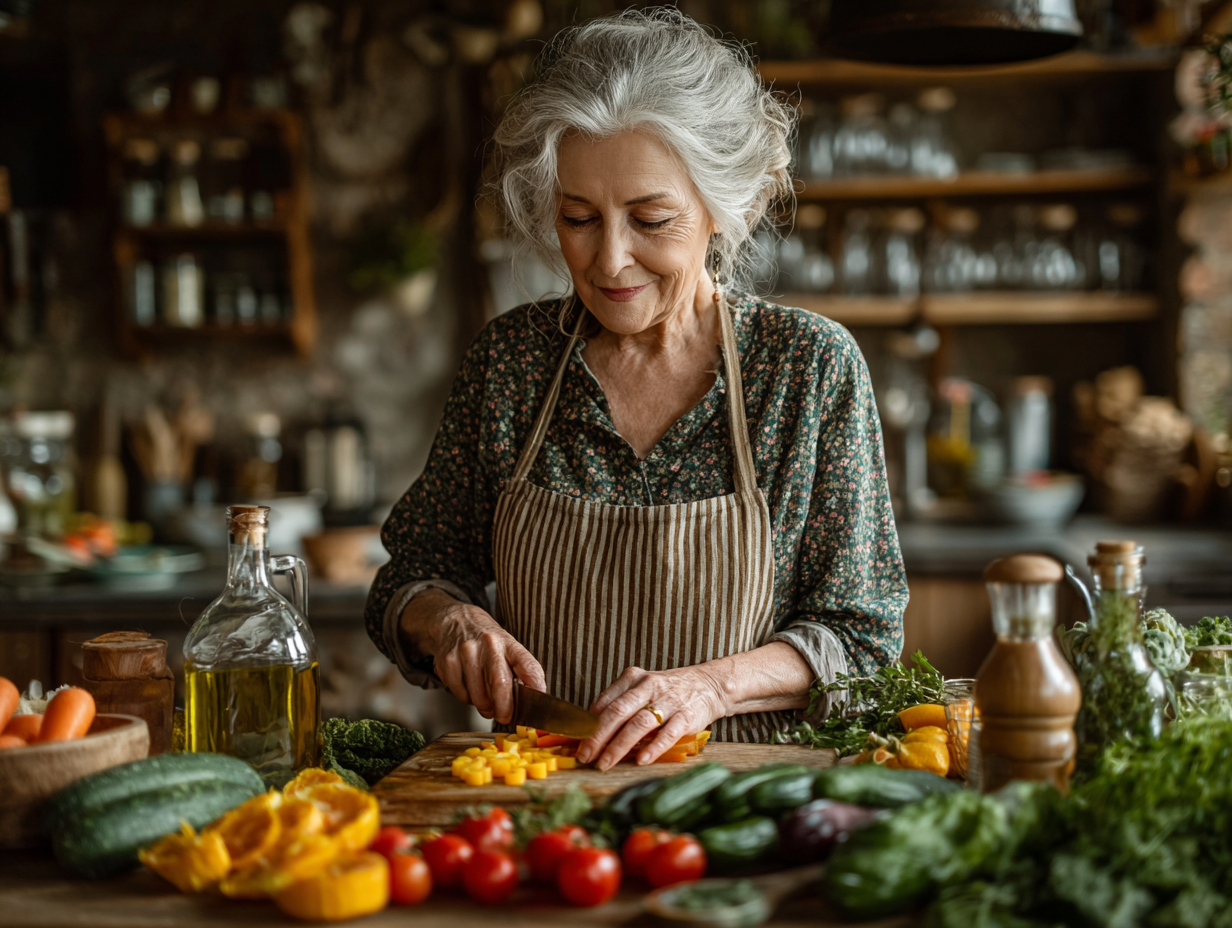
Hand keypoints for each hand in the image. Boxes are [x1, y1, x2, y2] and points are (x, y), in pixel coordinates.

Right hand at [400, 588, 545, 724]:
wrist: (454, 621)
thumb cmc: (485, 640)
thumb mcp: (507, 647)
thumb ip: (519, 670)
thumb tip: (530, 699)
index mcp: (507, 642)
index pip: (526, 663)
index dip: (535, 684)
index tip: (539, 698)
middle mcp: (487, 645)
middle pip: (500, 684)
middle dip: (504, 708)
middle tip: (505, 716)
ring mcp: (465, 653)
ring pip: (478, 696)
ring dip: (485, 707)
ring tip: (486, 700)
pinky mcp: (447, 663)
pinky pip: (461, 695)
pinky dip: (467, 699)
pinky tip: (469, 687)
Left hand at [576, 663, 731, 770]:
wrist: (709, 684)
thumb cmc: (668, 692)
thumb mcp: (642, 689)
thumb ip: (619, 704)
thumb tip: (590, 729)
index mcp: (633, 678)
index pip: (605, 701)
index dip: (588, 724)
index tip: (576, 743)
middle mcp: (649, 686)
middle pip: (617, 712)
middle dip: (598, 736)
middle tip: (585, 756)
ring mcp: (668, 700)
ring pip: (639, 723)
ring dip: (619, 746)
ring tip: (605, 763)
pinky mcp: (687, 715)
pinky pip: (668, 733)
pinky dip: (653, 747)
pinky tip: (641, 760)